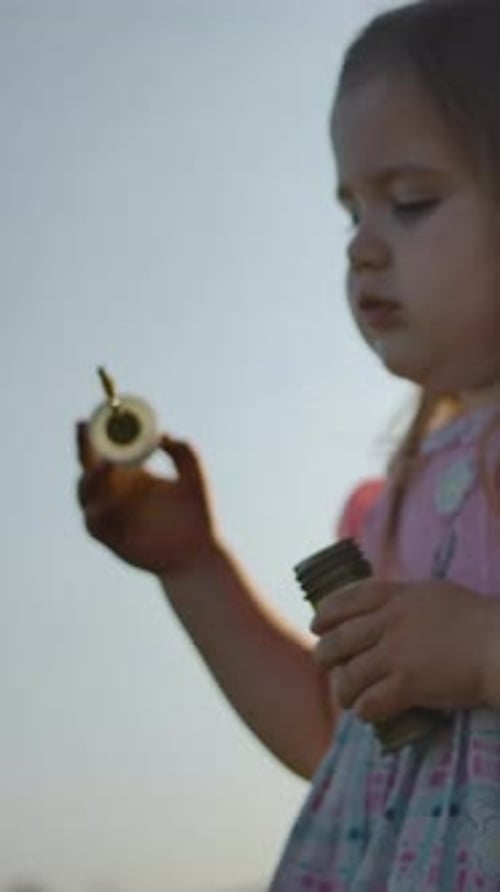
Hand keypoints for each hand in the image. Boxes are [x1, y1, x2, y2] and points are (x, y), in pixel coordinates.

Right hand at [76, 422, 218, 575]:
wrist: (198, 554)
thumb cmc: (197, 516)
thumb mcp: (194, 476)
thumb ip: (183, 451)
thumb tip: (162, 435)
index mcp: (133, 475)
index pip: (107, 449)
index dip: (98, 433)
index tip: (95, 415)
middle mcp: (116, 492)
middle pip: (88, 465)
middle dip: (84, 447)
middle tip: (87, 432)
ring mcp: (110, 514)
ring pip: (85, 492)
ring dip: (92, 477)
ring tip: (107, 465)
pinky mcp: (108, 538)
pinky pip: (93, 522)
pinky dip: (95, 510)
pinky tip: (106, 501)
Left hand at [311, 578, 495, 721]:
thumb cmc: (478, 620)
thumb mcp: (436, 594)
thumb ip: (406, 600)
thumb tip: (386, 605)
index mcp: (397, 596)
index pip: (345, 601)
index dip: (325, 615)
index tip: (317, 626)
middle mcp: (390, 621)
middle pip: (338, 639)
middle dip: (325, 655)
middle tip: (326, 664)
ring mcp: (397, 653)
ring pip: (348, 675)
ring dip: (343, 690)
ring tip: (347, 698)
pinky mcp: (408, 684)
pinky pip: (370, 702)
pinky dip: (364, 710)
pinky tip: (368, 713)